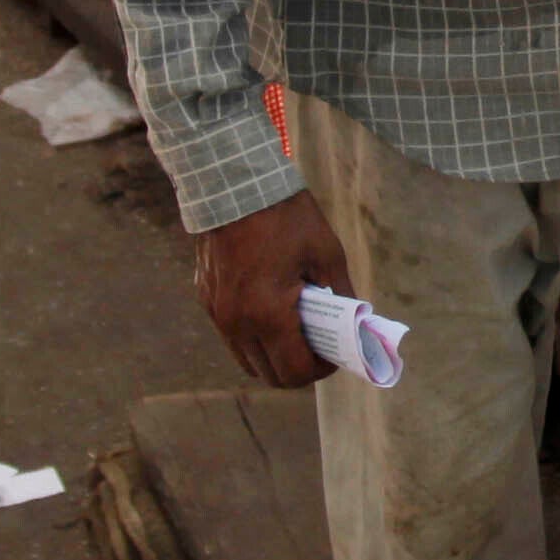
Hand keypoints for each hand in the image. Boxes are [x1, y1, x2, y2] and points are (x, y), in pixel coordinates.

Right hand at [193, 195, 351, 391]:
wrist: (231, 184)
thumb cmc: (285, 216)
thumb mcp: (326, 254)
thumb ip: (341, 297)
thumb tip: (353, 325)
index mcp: (268, 313)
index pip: (294, 372)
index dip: (320, 370)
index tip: (334, 354)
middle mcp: (236, 322)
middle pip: (269, 375)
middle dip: (298, 368)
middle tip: (317, 346)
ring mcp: (217, 313)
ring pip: (247, 360)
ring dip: (273, 355)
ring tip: (294, 330)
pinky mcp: (206, 300)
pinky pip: (232, 335)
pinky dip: (253, 335)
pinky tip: (270, 310)